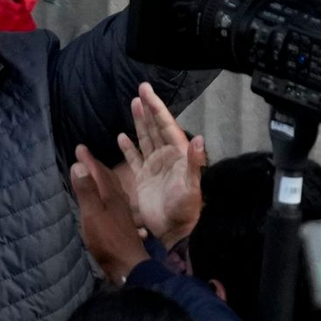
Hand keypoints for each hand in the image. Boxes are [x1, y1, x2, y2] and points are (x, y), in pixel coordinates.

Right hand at [70, 145, 148, 282]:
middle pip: (108, 179)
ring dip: (103, 180)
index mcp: (111, 196)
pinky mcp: (122, 225)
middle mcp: (119, 201)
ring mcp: (122, 214)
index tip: (79, 147)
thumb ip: (86, 191)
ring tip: (95, 176)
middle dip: (95, 167)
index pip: (99, 172)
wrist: (128, 266)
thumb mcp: (92, 214)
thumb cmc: (108, 240)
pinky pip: (114, 202)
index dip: (88, 160)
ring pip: (113, 190)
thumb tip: (79, 166)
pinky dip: (107, 195)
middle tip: (85, 158)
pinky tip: (107, 201)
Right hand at [117, 83, 205, 247]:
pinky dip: (128, 147)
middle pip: (155, 128)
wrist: (172, 231)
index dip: (157, 108)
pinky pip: (134, 158)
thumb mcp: (191, 186)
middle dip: (148, 109)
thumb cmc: (184, 210)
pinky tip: (121, 137)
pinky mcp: (143, 179)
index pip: (166, 125)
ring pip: (145, 139)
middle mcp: (166, 157)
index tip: (147, 91)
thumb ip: (194, 163)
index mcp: (178, 155)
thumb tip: (199, 139)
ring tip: (134, 104)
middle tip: (140, 89)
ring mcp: (154, 167)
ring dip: (139, 123)